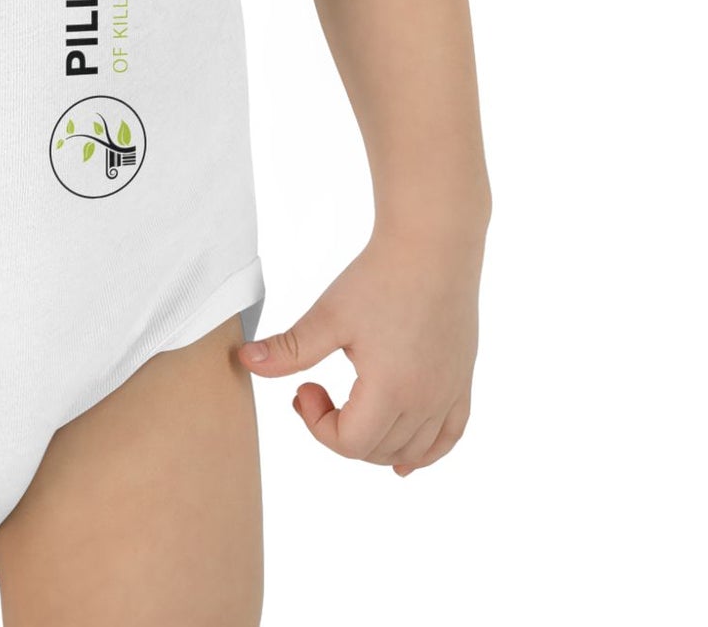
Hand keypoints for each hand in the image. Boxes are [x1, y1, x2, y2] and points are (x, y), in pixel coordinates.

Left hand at [238, 226, 481, 475]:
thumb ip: (289, 349)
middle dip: (338, 431)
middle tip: (316, 389)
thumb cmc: (380, 277)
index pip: (349, 443)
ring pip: (411, 450)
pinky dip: (425, 453)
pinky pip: (449, 437)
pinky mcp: (461, 381)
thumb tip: (245, 362)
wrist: (432, 245)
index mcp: (390, 390)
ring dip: (375, 444)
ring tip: (350, 412)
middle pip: (376, 451)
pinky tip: (405, 461)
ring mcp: (448, 394)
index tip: (304, 388)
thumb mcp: (329, 315)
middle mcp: (425, 402)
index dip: (316, 425)